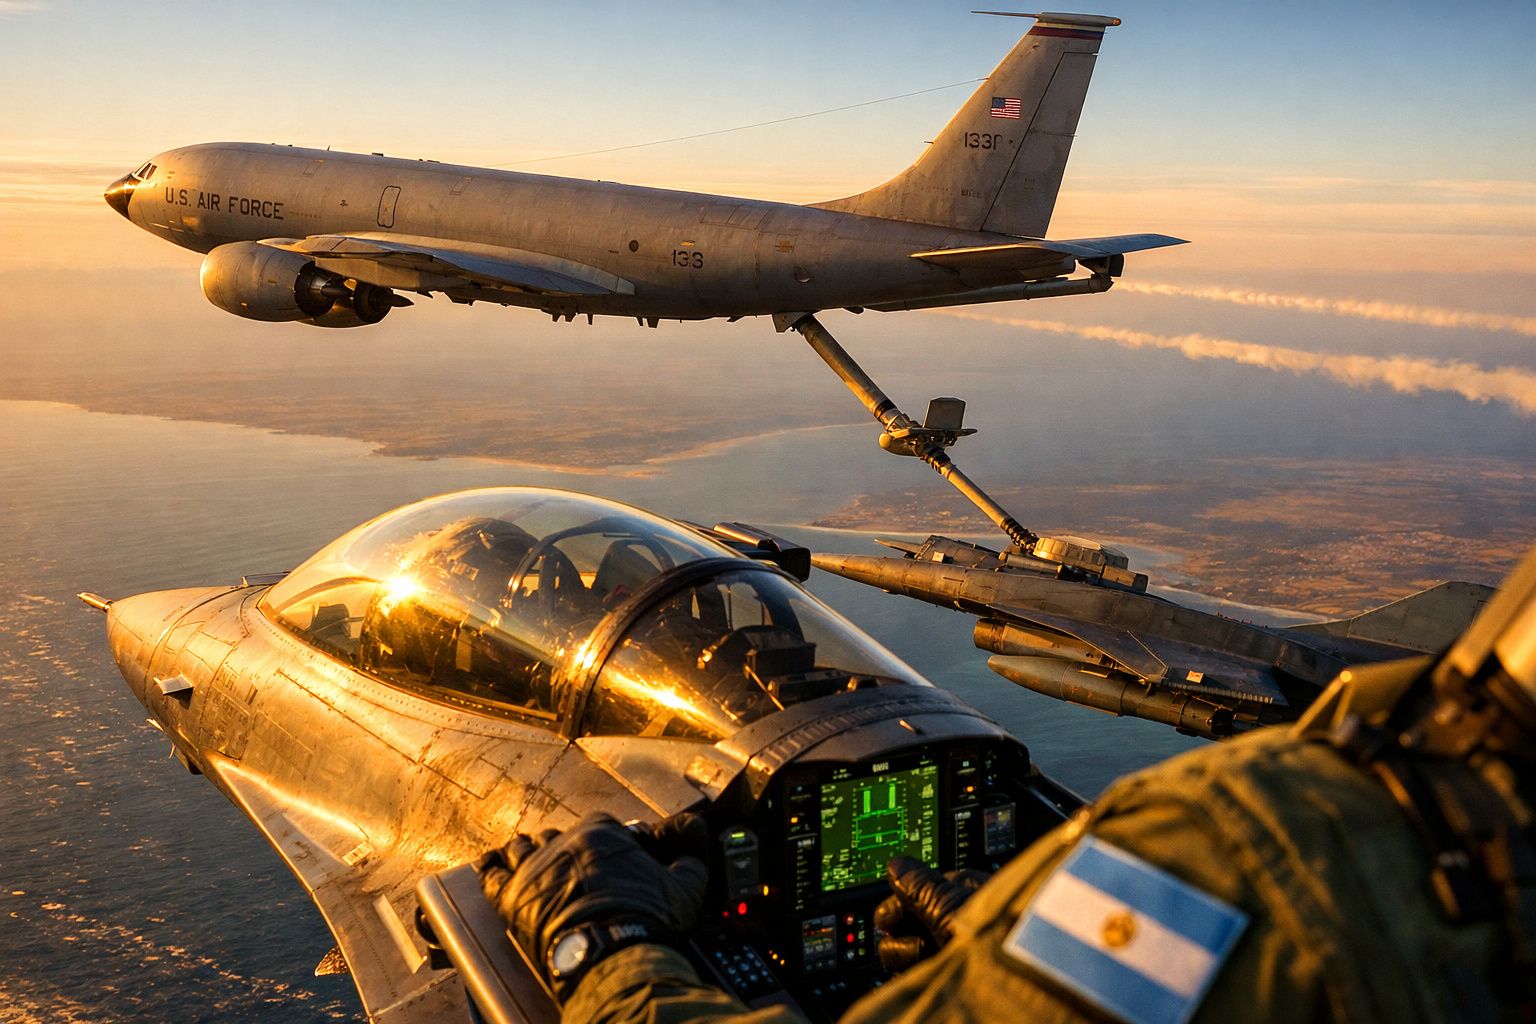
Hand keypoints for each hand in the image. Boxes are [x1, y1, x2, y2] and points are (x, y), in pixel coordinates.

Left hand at [481, 812, 707, 998]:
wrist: (611, 952)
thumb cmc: (644, 921)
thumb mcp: (682, 887)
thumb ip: (688, 859)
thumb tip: (694, 843)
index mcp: (603, 833)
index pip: (601, 825)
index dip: (606, 842)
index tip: (610, 858)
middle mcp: (565, 843)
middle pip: (559, 836)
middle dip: (564, 848)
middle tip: (572, 866)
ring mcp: (535, 868)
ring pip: (523, 847)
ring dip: (527, 851)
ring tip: (528, 856)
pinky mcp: (511, 896)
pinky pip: (492, 872)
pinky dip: (490, 866)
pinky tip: (489, 863)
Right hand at [874, 857, 989, 973]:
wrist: (1019, 979)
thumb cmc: (999, 936)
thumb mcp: (952, 905)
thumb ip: (920, 885)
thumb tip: (897, 866)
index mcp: (966, 890)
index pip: (917, 890)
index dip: (898, 904)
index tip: (887, 920)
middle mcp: (961, 918)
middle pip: (911, 921)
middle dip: (903, 934)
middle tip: (914, 945)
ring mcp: (956, 950)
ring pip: (910, 949)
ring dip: (907, 955)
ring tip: (926, 960)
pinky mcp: (953, 977)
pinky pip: (918, 974)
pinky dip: (914, 974)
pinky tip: (921, 977)